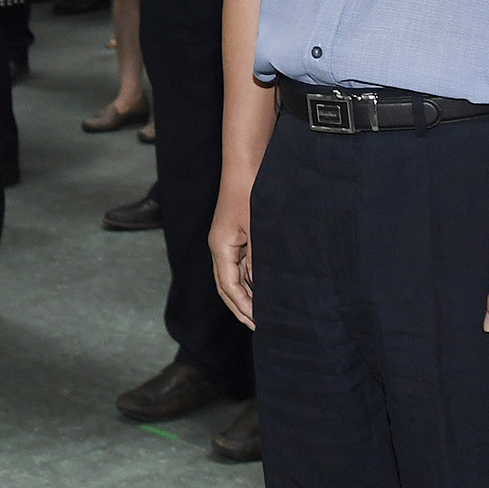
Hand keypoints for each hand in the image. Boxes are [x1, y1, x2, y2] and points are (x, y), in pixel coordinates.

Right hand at [210, 186, 254, 328]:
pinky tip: (267, 285)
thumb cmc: (251, 192)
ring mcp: (230, 240)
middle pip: (227, 285)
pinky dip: (253, 278)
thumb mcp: (258, 229)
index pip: (228, 287)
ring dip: (248, 293)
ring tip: (265, 311)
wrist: (248, 163)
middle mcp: (222, 246)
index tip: (258, 323)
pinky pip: (243, 263)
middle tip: (259, 325)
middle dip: (241, 306)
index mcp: (221, 247)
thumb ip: (259, 260)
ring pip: (235, 275)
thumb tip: (261, 287)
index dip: (242, 307)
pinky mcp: (240, 233)